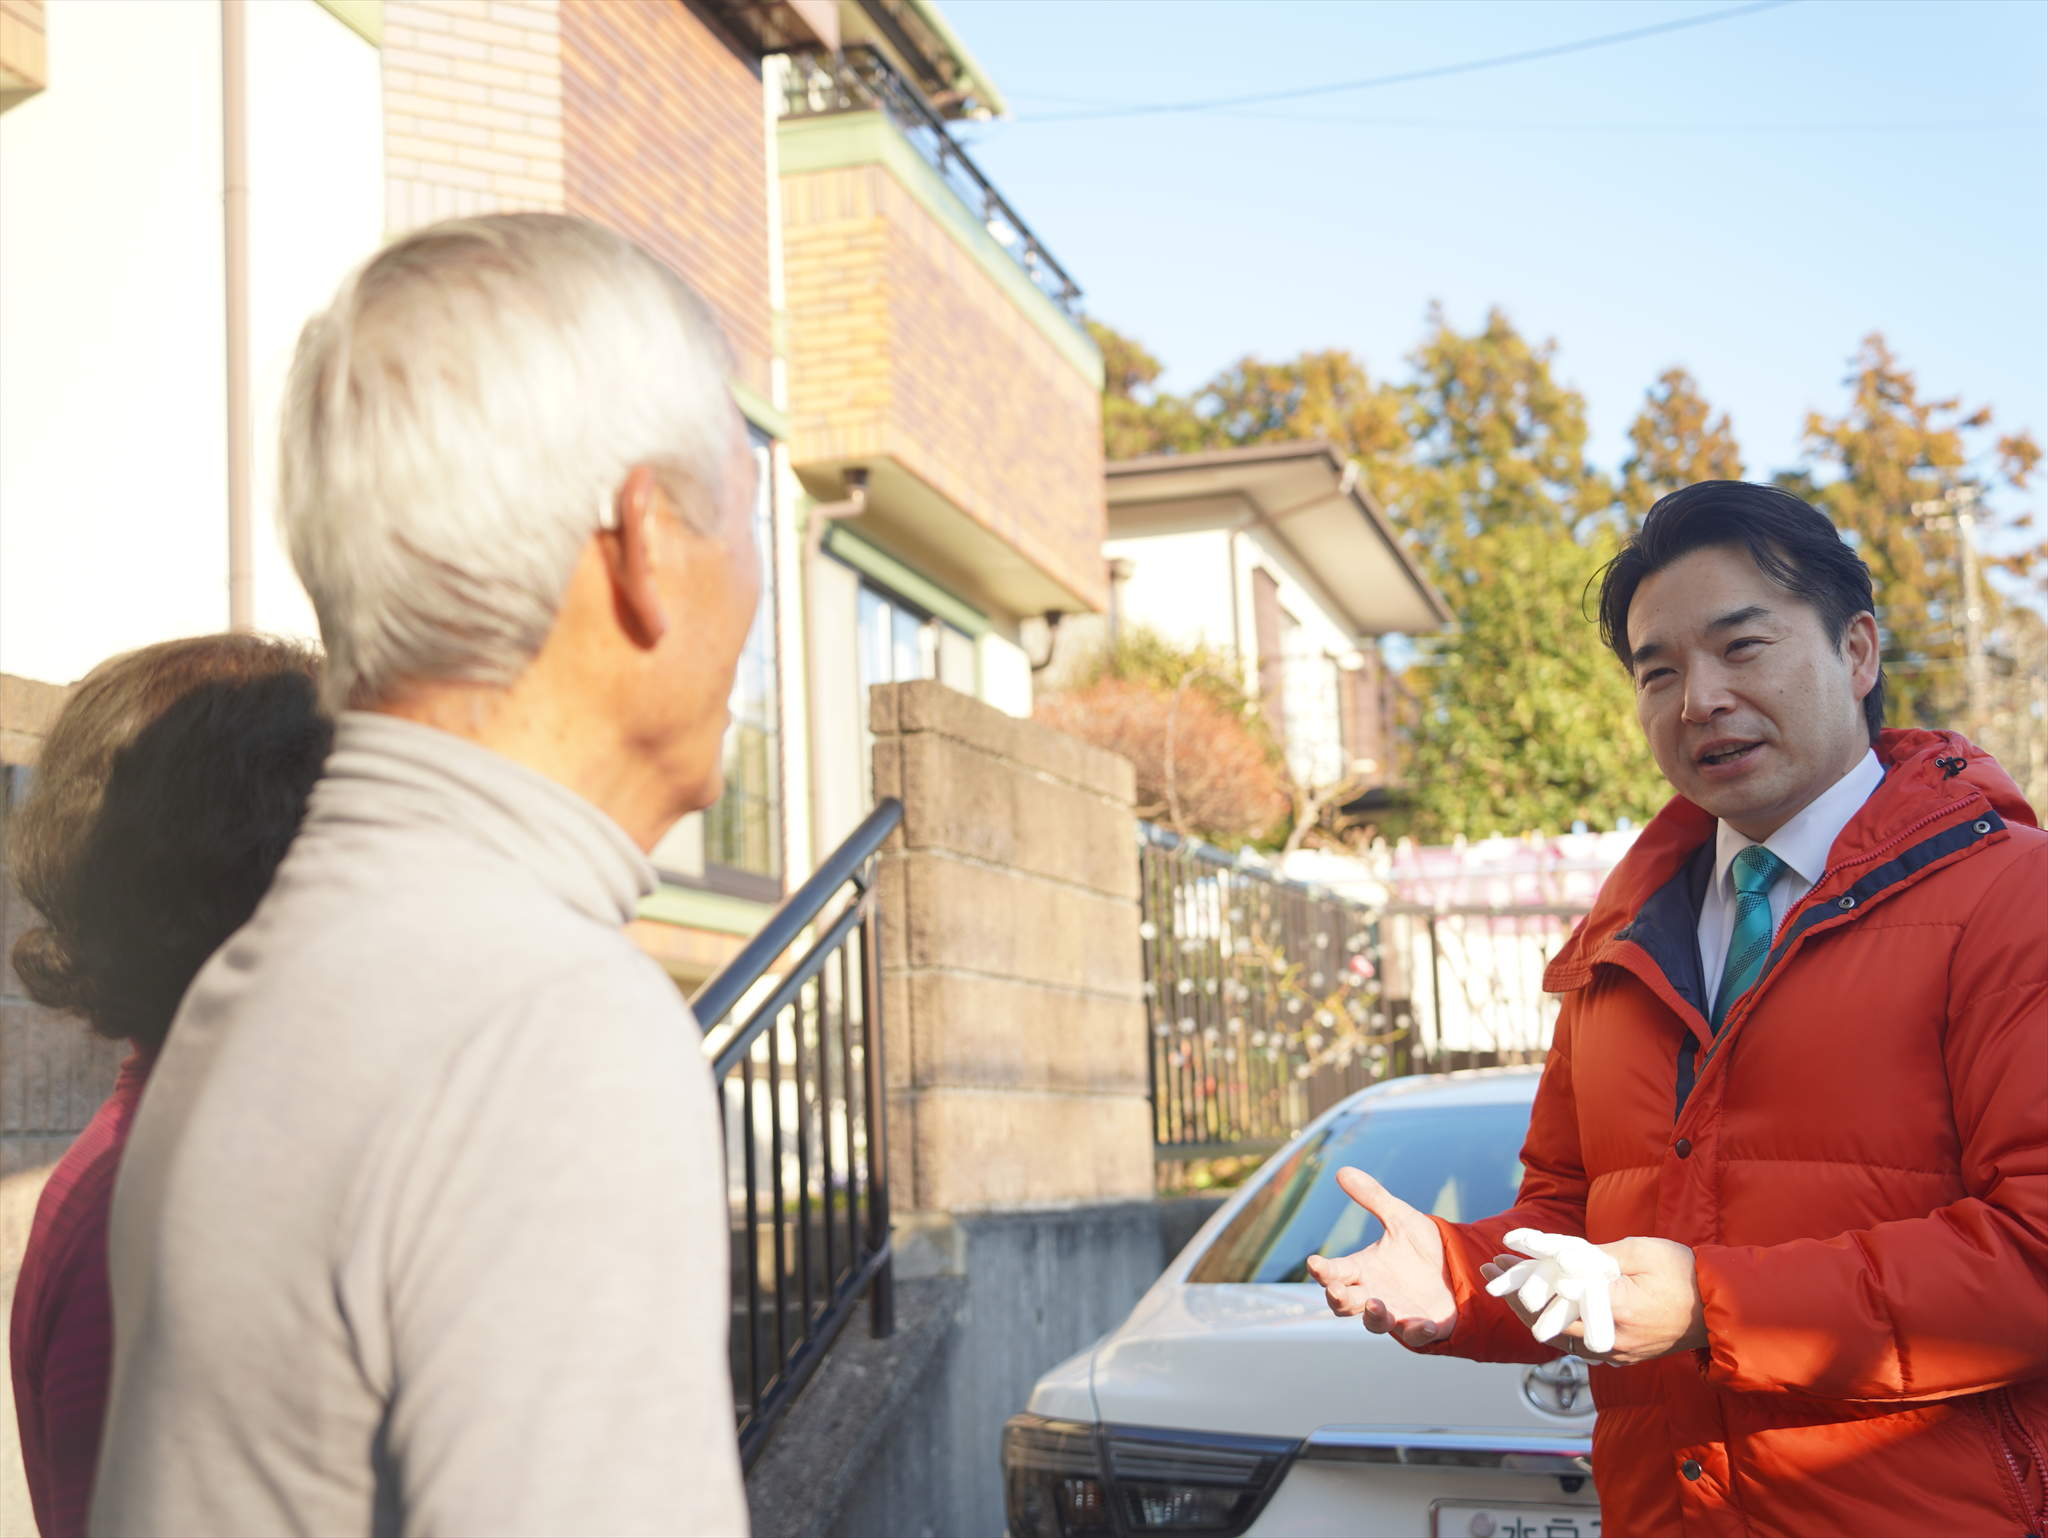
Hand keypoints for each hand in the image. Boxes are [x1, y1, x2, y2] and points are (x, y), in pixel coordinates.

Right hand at [1304, 1167, 1455, 1349]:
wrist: (1458, 1268)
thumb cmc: (1421, 1246)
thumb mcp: (1400, 1217)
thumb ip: (1373, 1197)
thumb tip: (1342, 1170)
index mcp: (1362, 1269)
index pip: (1334, 1272)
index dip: (1322, 1270)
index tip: (1314, 1262)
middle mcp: (1373, 1293)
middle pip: (1345, 1303)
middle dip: (1338, 1298)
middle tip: (1336, 1290)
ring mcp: (1396, 1311)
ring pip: (1374, 1322)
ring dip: (1373, 1316)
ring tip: (1375, 1304)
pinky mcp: (1422, 1325)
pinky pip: (1415, 1335)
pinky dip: (1417, 1331)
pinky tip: (1424, 1324)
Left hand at [1480, 1235, 1705, 1366]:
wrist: (1719, 1310)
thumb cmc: (1682, 1272)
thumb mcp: (1637, 1251)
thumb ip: (1593, 1256)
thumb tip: (1554, 1256)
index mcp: (1614, 1311)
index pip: (1552, 1298)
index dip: (1519, 1279)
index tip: (1497, 1261)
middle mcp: (1610, 1340)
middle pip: (1546, 1323)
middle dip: (1514, 1296)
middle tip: (1491, 1273)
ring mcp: (1615, 1353)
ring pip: (1558, 1338)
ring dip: (1529, 1313)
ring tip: (1507, 1287)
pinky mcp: (1620, 1357)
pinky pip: (1576, 1345)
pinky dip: (1554, 1326)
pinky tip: (1540, 1306)